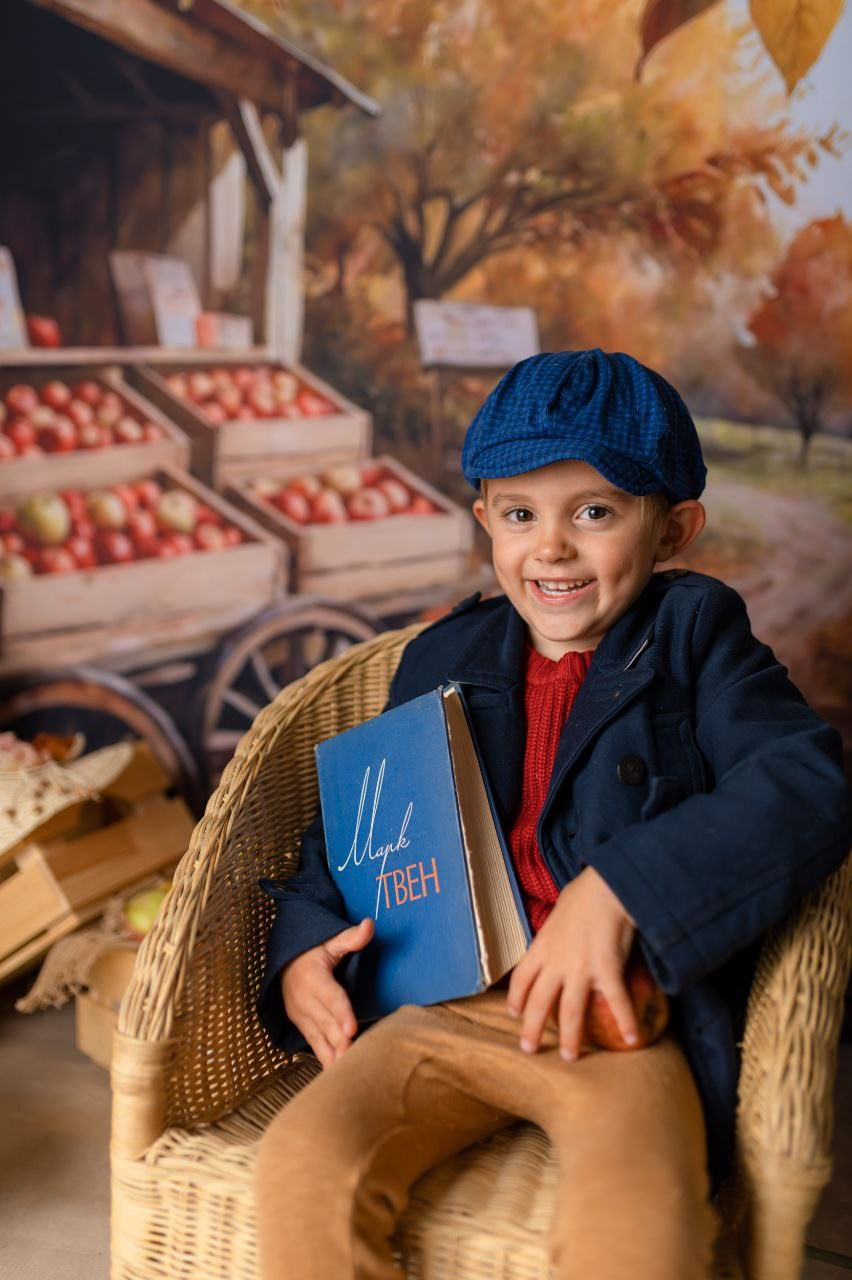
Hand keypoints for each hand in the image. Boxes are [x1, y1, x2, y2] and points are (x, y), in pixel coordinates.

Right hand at [281, 917, 373, 1067]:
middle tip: (353, 1056)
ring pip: (318, 1037)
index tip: (352, 1028)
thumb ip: (350, 938)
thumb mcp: (330, 941)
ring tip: (345, 1070)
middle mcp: (304, 999)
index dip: (342, 1013)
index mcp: (313, 978)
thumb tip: (369, 925)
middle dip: (339, 1040)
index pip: (331, 997)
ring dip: (332, 1054)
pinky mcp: (301, 1025)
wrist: (284, 963)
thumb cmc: (312, 952)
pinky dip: (324, 1058)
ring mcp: (301, 1015)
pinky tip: (335, 1073)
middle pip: (326, 1022)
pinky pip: (313, 1044)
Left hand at [506, 867, 636, 1061]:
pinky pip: (615, 1003)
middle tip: (529, 1049)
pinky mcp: (607, 969)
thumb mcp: (561, 910)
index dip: (516, 998)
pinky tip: (634, 1040)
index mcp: (542, 945)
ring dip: (570, 1038)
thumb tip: (562, 931)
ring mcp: (580, 968)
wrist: (607, 883)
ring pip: (569, 1012)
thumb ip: (558, 928)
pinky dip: (626, 1022)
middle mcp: (556, 961)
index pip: (521, 978)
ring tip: (569, 1057)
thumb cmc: (587, 891)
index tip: (513, 1013)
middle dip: (531, 1029)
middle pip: (538, 1002)